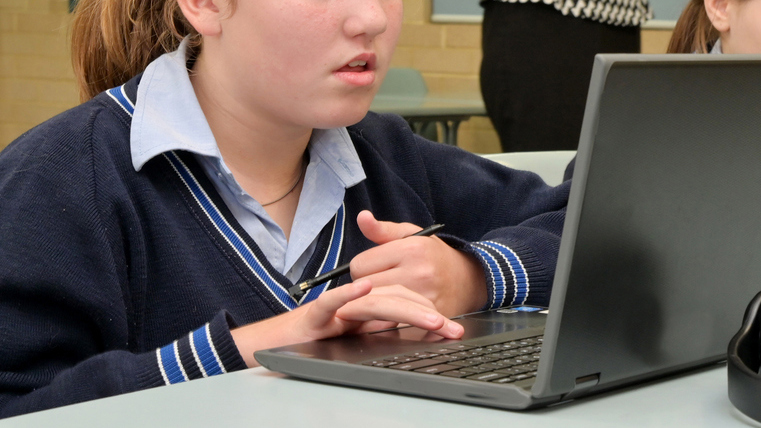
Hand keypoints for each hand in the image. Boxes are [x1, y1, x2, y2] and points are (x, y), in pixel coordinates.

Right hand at [233, 279, 463, 366]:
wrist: (278, 341)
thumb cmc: (317, 338)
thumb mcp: (358, 332)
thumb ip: (381, 325)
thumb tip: (411, 332)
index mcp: (367, 305)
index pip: (402, 300)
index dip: (427, 312)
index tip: (452, 328)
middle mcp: (354, 302)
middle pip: (394, 300)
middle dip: (426, 314)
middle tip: (451, 329)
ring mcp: (337, 308)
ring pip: (374, 302)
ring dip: (405, 308)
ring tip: (431, 319)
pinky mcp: (316, 315)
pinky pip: (332, 302)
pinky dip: (349, 293)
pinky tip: (367, 288)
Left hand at [350, 210, 486, 316]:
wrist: (468, 280)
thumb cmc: (432, 256)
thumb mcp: (410, 235)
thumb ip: (382, 229)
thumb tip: (362, 217)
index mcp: (411, 249)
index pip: (359, 265)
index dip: (363, 267)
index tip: (374, 268)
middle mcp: (419, 273)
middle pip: (365, 288)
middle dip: (367, 286)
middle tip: (381, 282)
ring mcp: (425, 299)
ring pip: (376, 306)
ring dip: (375, 303)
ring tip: (386, 295)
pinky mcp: (428, 319)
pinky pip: (392, 324)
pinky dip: (389, 319)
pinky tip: (396, 311)